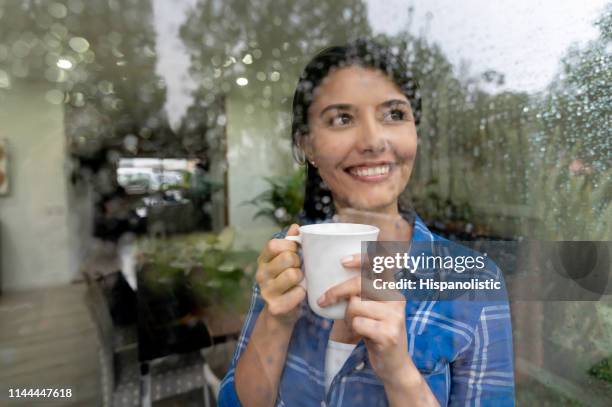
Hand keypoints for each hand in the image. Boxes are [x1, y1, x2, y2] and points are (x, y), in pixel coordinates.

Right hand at [256, 224, 305, 324]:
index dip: (289, 245)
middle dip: (298, 262)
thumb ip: (290, 243)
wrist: (280, 314)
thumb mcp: (285, 261)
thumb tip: (296, 226)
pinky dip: (302, 293)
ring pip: (293, 274)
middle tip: (297, 269)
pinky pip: (298, 293)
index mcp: (263, 261)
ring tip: (298, 282)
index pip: (273, 244)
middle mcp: (261, 275)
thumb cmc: (286, 282)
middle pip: (287, 258)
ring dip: (301, 278)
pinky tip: (297, 295)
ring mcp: (266, 292)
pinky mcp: (275, 307)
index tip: (295, 252)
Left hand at [317, 254, 417, 385]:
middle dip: (337, 291)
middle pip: (359, 284)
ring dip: (347, 317)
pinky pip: (357, 323)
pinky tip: (362, 336)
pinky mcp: (388, 333)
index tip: (342, 261)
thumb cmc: (376, 332)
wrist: (394, 364)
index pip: (380, 265)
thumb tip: (331, 277)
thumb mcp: (372, 308)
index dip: (362, 258)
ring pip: (355, 305)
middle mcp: (397, 299)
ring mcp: (395, 316)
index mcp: (393, 289)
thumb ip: (362, 292)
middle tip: (324, 300)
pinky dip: (352, 330)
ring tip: (353, 325)